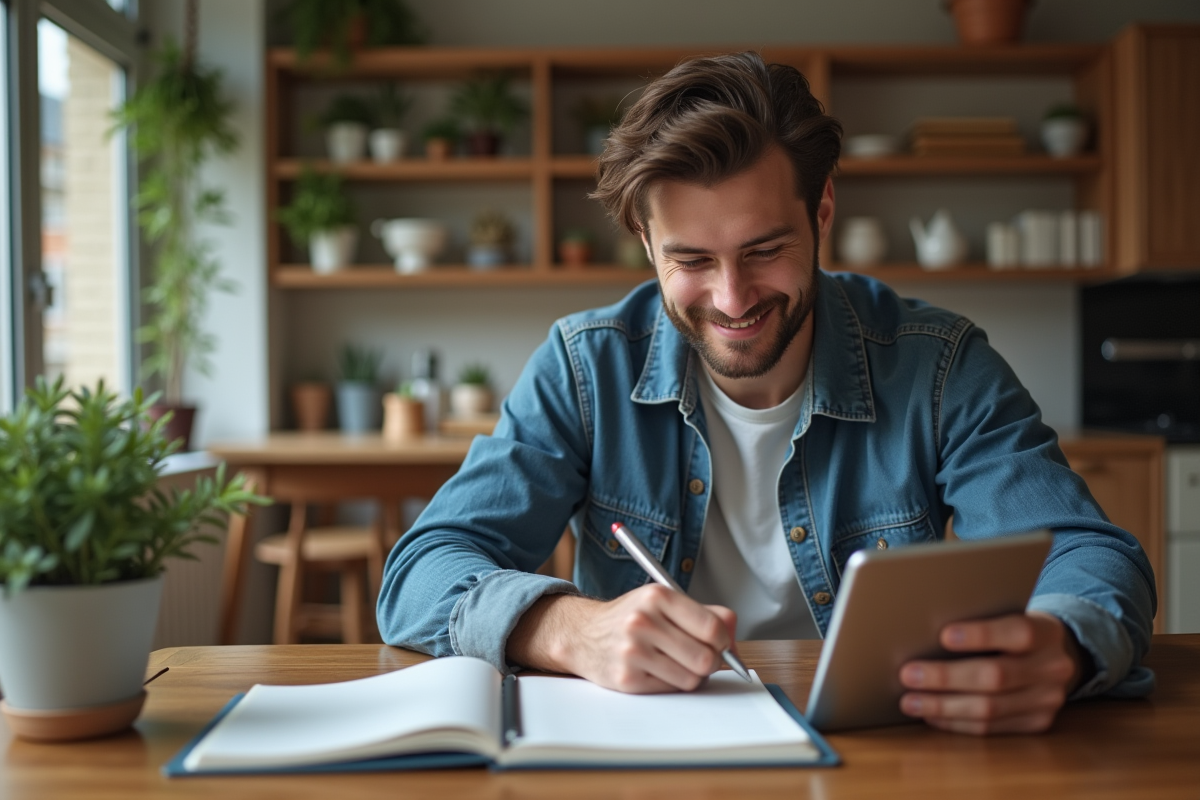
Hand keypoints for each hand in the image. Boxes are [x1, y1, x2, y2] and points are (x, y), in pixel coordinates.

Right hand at [507, 585, 737, 692]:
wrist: (583, 634)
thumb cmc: (632, 618)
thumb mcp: (665, 602)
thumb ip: (707, 615)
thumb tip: (735, 644)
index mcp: (657, 596)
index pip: (713, 628)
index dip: (724, 641)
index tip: (721, 644)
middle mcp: (643, 621)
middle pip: (706, 658)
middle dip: (710, 662)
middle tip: (699, 657)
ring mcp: (633, 651)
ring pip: (691, 678)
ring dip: (690, 675)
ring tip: (675, 662)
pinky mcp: (627, 678)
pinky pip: (670, 690)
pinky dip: (671, 684)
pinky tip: (656, 670)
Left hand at [898, 611, 1082, 734]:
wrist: (1055, 655)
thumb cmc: (1013, 631)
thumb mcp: (1007, 614)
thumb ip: (980, 621)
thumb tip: (924, 632)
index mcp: (1046, 632)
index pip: (1017, 633)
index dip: (981, 635)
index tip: (943, 635)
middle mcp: (1053, 668)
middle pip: (996, 676)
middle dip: (946, 677)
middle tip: (908, 674)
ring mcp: (1047, 700)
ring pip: (990, 709)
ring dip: (943, 706)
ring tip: (910, 701)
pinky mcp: (1037, 723)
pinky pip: (990, 728)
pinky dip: (956, 722)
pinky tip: (931, 715)